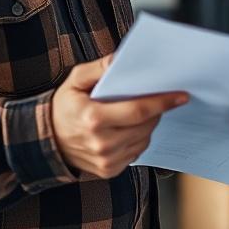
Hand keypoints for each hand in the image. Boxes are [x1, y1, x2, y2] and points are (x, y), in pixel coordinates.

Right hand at [51, 54, 187, 178]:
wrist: (46, 142)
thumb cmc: (63, 107)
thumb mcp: (74, 81)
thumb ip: (98, 68)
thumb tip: (120, 58)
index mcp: (94, 119)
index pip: (139, 110)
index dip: (162, 102)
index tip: (181, 95)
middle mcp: (102, 143)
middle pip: (146, 126)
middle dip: (157, 110)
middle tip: (157, 97)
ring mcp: (106, 160)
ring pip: (144, 139)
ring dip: (149, 125)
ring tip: (138, 112)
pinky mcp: (110, 171)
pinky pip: (136, 152)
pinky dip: (138, 139)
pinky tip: (128, 129)